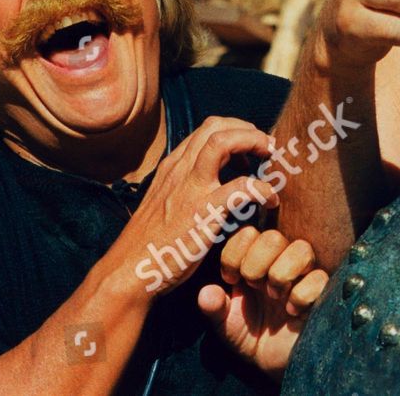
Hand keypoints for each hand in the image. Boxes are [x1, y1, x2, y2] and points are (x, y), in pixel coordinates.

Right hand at [108, 116, 277, 299]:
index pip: (207, 129)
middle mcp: (180, 171)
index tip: (250, 148)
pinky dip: (263, 189)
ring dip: (254, 141)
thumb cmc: (150, 244)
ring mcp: (190, 190)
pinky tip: (271, 200)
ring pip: (223, 142)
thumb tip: (215, 180)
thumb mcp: (165, 202)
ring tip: (270, 158)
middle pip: (216, 126)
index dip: (235, 130)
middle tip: (266, 147)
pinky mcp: (202, 214)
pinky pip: (241, 188)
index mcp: (173, 167)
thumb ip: (186, 186)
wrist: (128, 273)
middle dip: (248, 129)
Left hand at [200, 226, 328, 379]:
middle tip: (255, 287)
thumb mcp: (226, 324)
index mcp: (254, 260)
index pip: (247, 233)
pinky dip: (301, 296)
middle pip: (273, 237)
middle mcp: (280, 261)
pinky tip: (293, 312)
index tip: (232, 278)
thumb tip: (207, 293)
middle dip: (257, 264)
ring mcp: (304, 275)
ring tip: (275, 297)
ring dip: (281, 274)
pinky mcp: (323, 292)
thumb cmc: (250, 336)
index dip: (235, 254)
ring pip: (301, 249)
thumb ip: (214, 308)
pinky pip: (319, 279)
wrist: (274, 362)